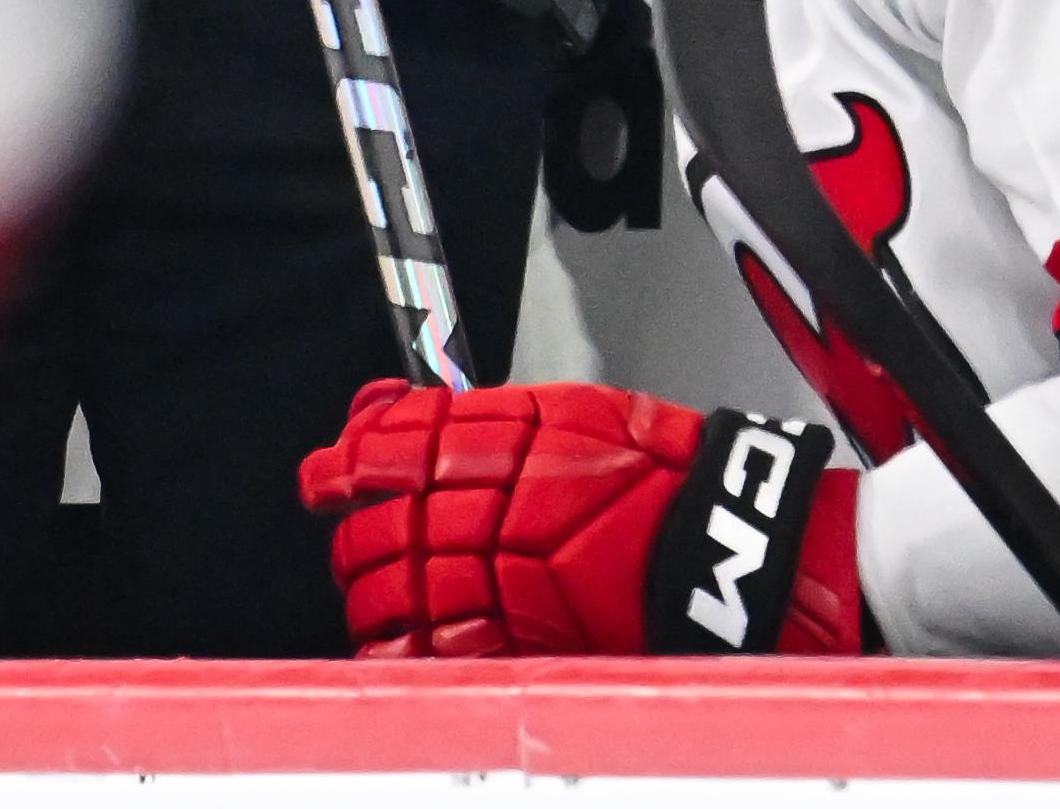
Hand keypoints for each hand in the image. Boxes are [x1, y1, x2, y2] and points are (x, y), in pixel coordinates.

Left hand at [299, 380, 861, 657]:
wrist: (731, 547)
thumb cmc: (672, 477)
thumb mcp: (581, 410)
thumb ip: (483, 415)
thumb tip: (388, 411)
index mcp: (511, 438)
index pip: (392, 442)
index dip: (348, 458)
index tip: (328, 470)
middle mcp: (492, 506)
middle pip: (374, 526)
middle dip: (361, 534)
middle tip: (367, 532)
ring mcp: (494, 579)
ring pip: (384, 592)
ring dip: (374, 592)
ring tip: (393, 587)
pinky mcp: (507, 638)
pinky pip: (420, 650)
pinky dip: (400, 645)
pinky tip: (402, 635)